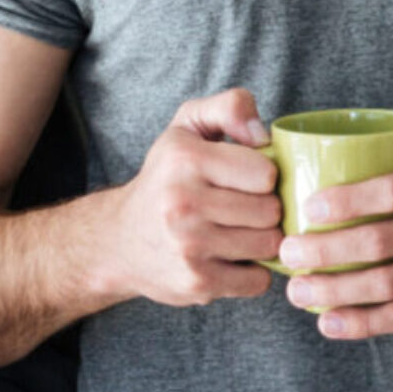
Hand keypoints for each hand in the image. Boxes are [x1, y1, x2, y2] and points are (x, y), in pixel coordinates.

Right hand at [105, 87, 281, 308]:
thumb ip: (230, 108)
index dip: (264, 175)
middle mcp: (182, 203)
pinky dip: (252, 271)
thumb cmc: (165, 179)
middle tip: (243, 208)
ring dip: (262, 240)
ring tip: (239, 231)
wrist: (120, 241)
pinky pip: (258, 280)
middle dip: (265, 209)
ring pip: (269, 245)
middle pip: (271, 211)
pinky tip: (232, 257)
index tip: (246, 179)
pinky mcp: (197, 283)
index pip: (265, 173)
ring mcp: (189, 247)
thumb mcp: (188, 127)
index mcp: (184, 159)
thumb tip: (263, 134)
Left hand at [280, 160, 392, 339]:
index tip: (308, 207)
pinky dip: (364, 322)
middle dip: (325, 250)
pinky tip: (331, 323)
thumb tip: (332, 178)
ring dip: (334, 290)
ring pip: (386, 284)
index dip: (347, 199)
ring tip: (298, 292)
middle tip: (287, 253)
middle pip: (379, 241)